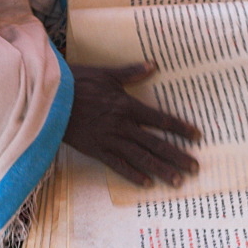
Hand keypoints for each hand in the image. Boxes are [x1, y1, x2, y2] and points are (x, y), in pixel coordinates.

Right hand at [62, 61, 200, 186]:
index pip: (160, 119)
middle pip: (155, 143)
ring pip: (140, 157)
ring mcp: (109, 139)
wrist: (51, 99)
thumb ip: (132, 72)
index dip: (179, 128)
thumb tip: (154, 64)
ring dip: (160, 169)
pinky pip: (117, 165)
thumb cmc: (77, 82)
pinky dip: (132, 174)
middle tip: (194, 168)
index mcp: (127, 106)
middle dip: (177, 156)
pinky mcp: (95, 149)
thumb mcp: (107, 74)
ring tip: (177, 181)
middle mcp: (122, 125)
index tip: (197, 136)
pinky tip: (146, 183)